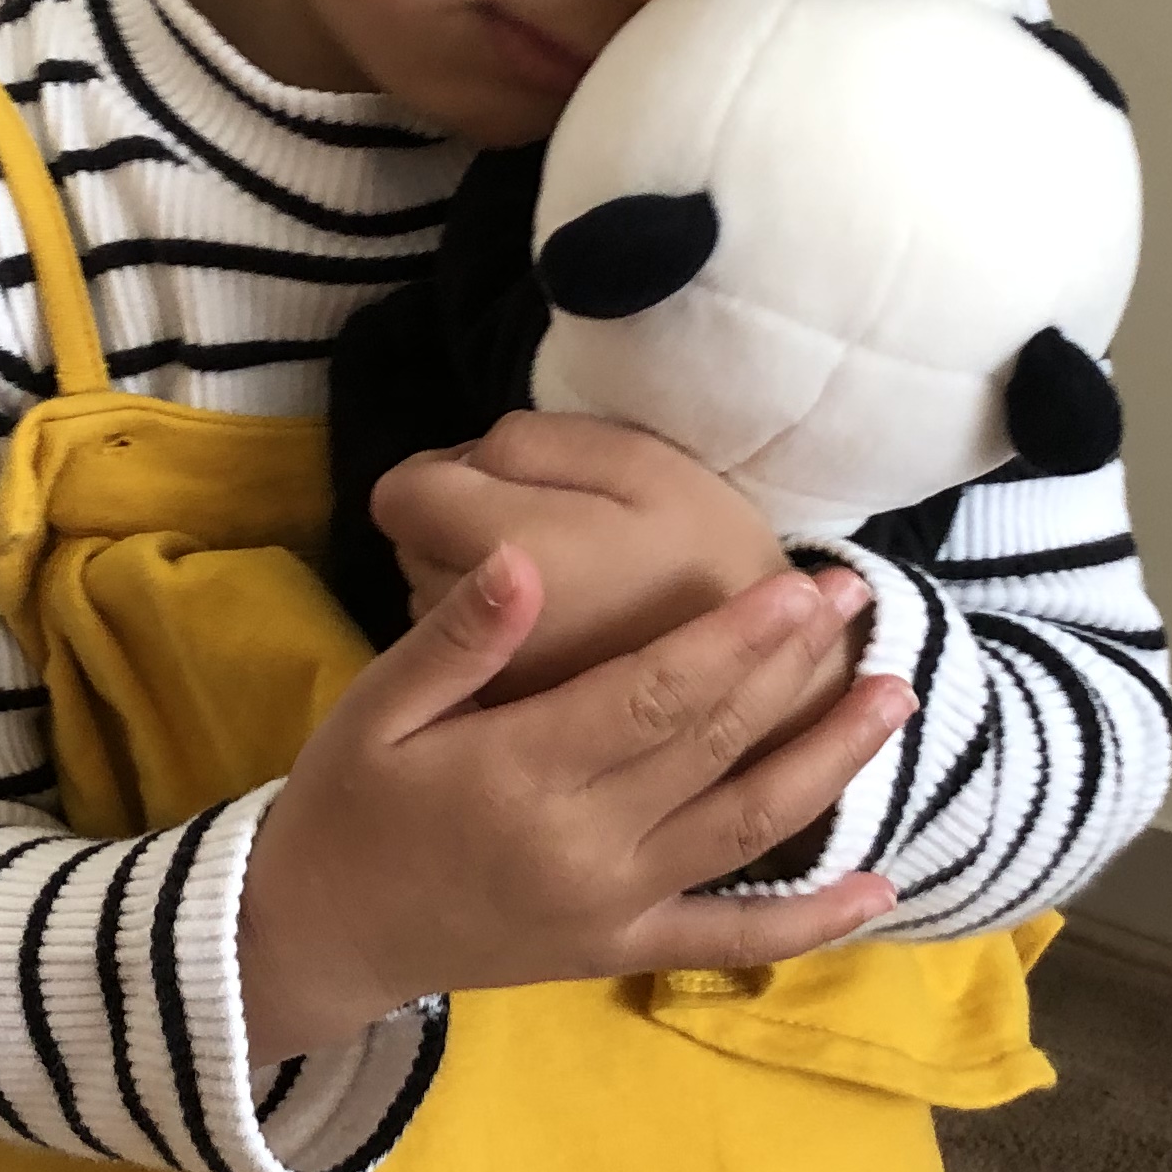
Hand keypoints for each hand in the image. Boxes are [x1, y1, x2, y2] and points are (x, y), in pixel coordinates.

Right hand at [236, 547, 911, 1067]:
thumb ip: (457, 638)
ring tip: (893, 699)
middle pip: (716, 746)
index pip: (655, 694)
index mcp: (522, 771)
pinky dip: (810, 922)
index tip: (800, 585)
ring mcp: (612, 904)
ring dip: (828, 765)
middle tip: (860, 600)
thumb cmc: (348, 801)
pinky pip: (730, 938)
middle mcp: (583, 843)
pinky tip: (880, 890)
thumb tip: (528, 562)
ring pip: (746, 829)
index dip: (737, 639)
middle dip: (796, 669)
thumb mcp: (375, 707)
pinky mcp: (619, 949)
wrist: (320, 935)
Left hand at [374, 410, 795, 702]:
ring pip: (432, 605)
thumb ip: (531, 444)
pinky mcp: (501, 728)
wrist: (769, 686)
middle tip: (550, 531)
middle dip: (456, 525)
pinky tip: (558, 635)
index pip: (401, 492)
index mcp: (509, 549)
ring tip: (564, 586)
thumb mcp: (640, 463)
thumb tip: (459, 460)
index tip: (504, 480)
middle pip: (411, 547)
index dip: (446, 471)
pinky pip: (463, 656)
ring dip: (472, 586)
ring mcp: (483, 686)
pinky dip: (491, 640)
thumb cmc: (710, 556)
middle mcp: (476, 626)